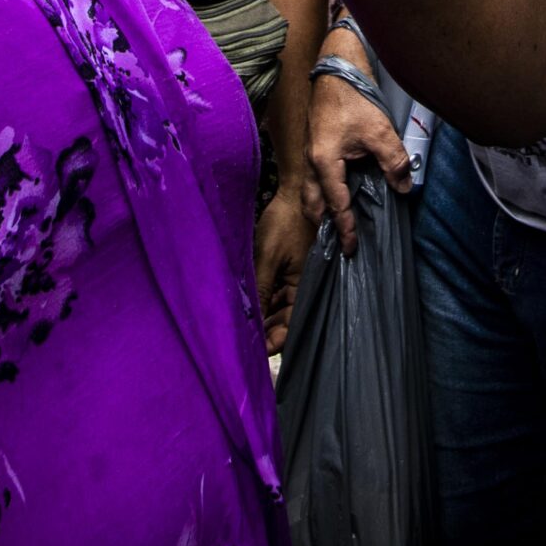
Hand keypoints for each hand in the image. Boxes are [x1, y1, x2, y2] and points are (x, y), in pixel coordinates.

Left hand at [253, 193, 313, 353]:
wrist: (297, 191)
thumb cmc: (285, 223)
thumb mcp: (268, 258)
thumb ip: (261, 290)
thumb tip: (250, 321)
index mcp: (305, 287)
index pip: (290, 326)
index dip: (274, 342)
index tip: (254, 354)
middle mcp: (303, 286)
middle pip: (284, 320)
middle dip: (265, 333)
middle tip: (241, 345)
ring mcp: (296, 277)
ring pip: (278, 307)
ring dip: (263, 317)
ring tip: (240, 329)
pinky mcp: (288, 268)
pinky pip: (276, 291)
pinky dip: (264, 300)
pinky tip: (247, 307)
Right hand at [301, 35, 413, 252]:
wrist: (336, 69)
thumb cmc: (354, 98)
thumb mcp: (379, 131)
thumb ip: (393, 162)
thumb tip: (403, 188)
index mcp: (324, 162)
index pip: (336, 204)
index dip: (346, 227)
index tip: (351, 248)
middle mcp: (311, 161)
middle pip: (313, 204)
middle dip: (324, 224)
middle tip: (340, 241)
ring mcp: (309, 153)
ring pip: (310, 192)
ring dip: (320, 210)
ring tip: (335, 223)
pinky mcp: (314, 145)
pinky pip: (313, 180)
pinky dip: (321, 194)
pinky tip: (335, 193)